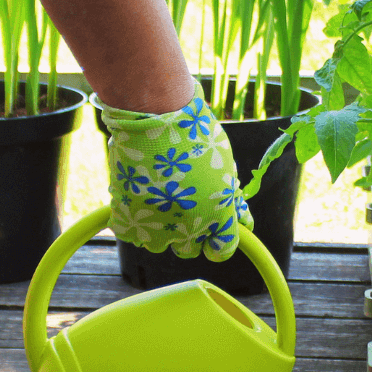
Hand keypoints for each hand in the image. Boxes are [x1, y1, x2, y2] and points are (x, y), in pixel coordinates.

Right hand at [101, 85, 252, 260]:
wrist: (155, 119)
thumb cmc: (195, 138)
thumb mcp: (225, 166)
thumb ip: (232, 199)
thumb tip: (243, 219)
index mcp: (217, 220)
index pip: (222, 251)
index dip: (219, 240)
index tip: (215, 227)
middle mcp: (188, 232)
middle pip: (190, 250)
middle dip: (189, 232)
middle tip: (184, 202)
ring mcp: (155, 229)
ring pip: (160, 244)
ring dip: (160, 227)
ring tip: (159, 197)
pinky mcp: (128, 220)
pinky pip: (133, 234)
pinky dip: (135, 221)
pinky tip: (139, 198)